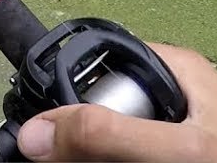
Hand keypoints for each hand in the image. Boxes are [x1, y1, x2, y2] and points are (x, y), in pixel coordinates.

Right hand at [16, 43, 216, 161]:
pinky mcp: (173, 156)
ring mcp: (171, 133)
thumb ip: (111, 136)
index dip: (67, 92)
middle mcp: (168, 96)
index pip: (98, 62)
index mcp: (172, 69)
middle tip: (65, 160)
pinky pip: (128, 157)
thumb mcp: (178, 149)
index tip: (43, 128)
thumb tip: (38, 132)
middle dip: (79, 137)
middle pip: (98, 107)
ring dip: (92, 156)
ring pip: (110, 141)